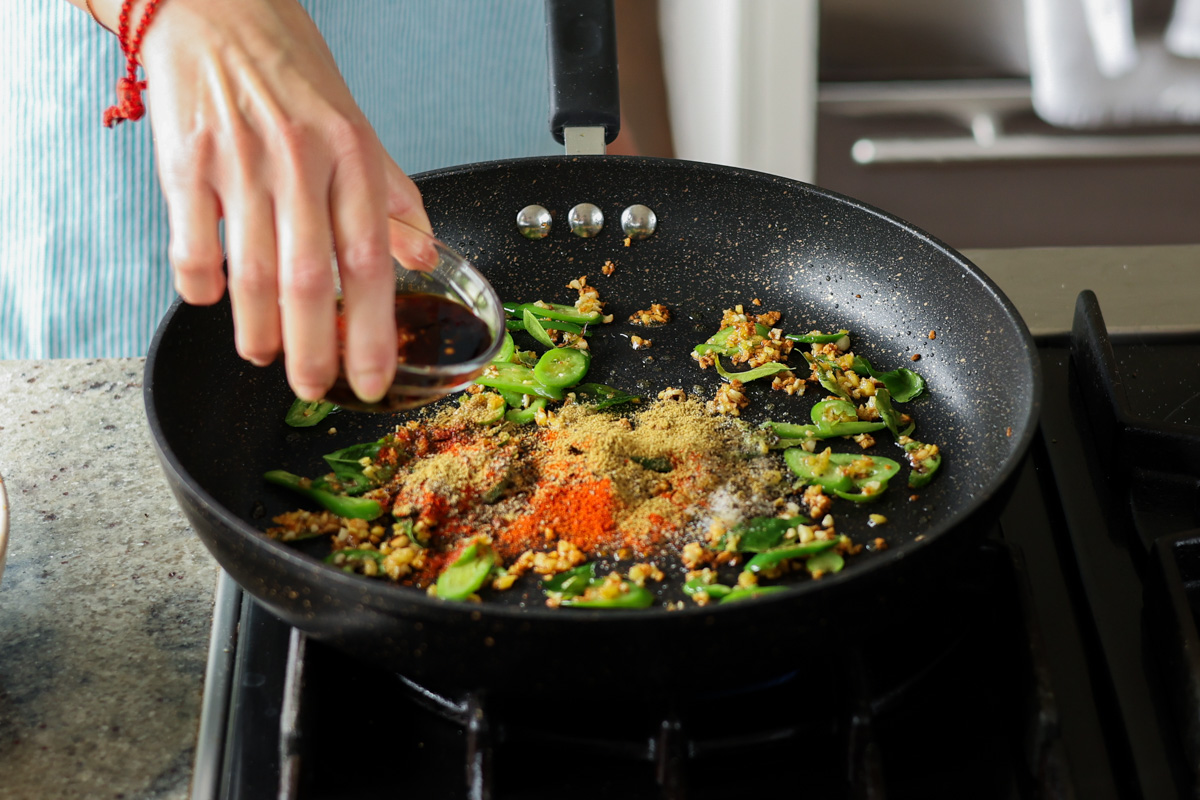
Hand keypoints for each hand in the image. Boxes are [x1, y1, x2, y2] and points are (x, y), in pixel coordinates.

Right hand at [128, 0, 429, 401]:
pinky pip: (192, 241)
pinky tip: (211, 301)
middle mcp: (301, 162)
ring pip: (251, 271)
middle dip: (313, 351)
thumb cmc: (289, 67)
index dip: (371, 332)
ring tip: (263, 355)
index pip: (368, 263)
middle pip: (309, 280)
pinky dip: (200, 284)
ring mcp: (241, 161)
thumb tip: (425, 253)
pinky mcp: (186, 159)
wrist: (215, 6)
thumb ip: (392, 194)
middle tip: (314, 388)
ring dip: (257, 330)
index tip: (372, 379)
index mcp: (351, 158)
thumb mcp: (356, 125)